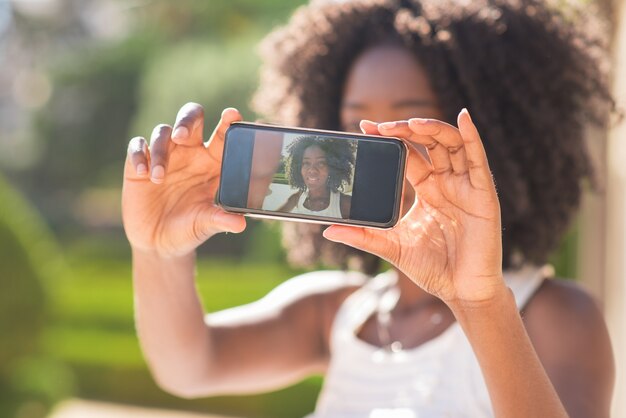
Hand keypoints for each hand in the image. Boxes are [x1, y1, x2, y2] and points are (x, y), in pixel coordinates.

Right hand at [122, 103, 245, 257]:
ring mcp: (165, 155)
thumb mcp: (205, 225)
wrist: (159, 243)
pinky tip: (143, 173)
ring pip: (163, 132)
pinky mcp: (139, 164)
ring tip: (159, 178)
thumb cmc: (189, 229)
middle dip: (187, 120)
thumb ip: (221, 220)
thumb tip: (241, 224)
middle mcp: (190, 153)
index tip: (232, 115)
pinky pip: (137, 147)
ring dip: (160, 150)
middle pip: (191, 118)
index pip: (223, 134)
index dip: (229, 122)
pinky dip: (139, 155)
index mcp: (213, 162)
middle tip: (182, 136)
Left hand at [323, 109, 504, 304]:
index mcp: (427, 190)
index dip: (390, 139)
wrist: (461, 292)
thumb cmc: (432, 269)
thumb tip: (328, 231)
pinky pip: (478, 159)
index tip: (365, 127)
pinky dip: (472, 136)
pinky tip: (464, 118)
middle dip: (406, 129)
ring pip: (451, 144)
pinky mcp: (483, 194)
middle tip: (382, 127)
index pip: (408, 154)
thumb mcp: (391, 248)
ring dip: (432, 128)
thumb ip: (363, 237)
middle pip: (428, 143)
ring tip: (411, 122)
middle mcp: (446, 182)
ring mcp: (465, 186)